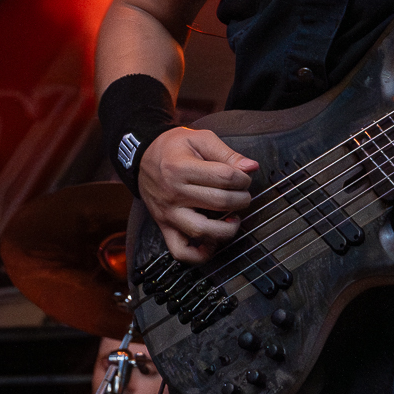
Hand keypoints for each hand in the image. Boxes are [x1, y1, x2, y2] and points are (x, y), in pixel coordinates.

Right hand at [139, 127, 258, 262]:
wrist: (142, 158)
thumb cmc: (173, 148)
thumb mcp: (199, 139)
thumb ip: (226, 153)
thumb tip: (251, 167)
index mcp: (181, 168)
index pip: (224, 177)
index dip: (243, 178)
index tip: (244, 178)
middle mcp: (173, 193)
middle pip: (219, 202)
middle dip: (241, 199)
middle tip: (243, 195)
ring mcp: (168, 213)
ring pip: (201, 230)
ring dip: (226, 228)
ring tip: (233, 219)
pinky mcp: (165, 226)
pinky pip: (181, 251)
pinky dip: (199, 254)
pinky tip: (213, 243)